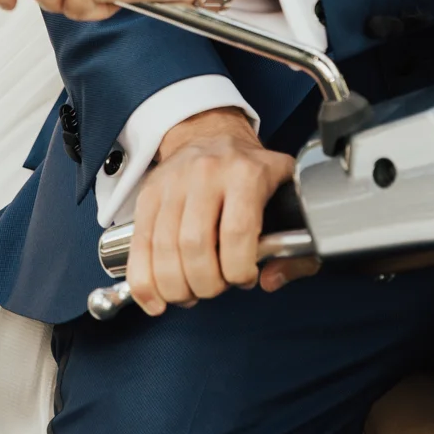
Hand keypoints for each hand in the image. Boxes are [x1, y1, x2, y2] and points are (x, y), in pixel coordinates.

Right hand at [126, 108, 311, 312]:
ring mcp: (172, 183)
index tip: (245, 278)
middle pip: (195, 245)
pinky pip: (139, 246)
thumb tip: (271, 280)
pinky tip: (156, 300)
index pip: (237, 232)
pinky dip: (144, 283)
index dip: (239, 269)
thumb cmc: (252, 171)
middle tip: (216, 288)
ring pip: (164, 250)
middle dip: (206, 283)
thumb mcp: (285, 193)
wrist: (211, 133)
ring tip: (191, 293)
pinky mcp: (148, 195)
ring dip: (176, 287)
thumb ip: (294, 243)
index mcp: (246, 173)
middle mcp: (206, 173)